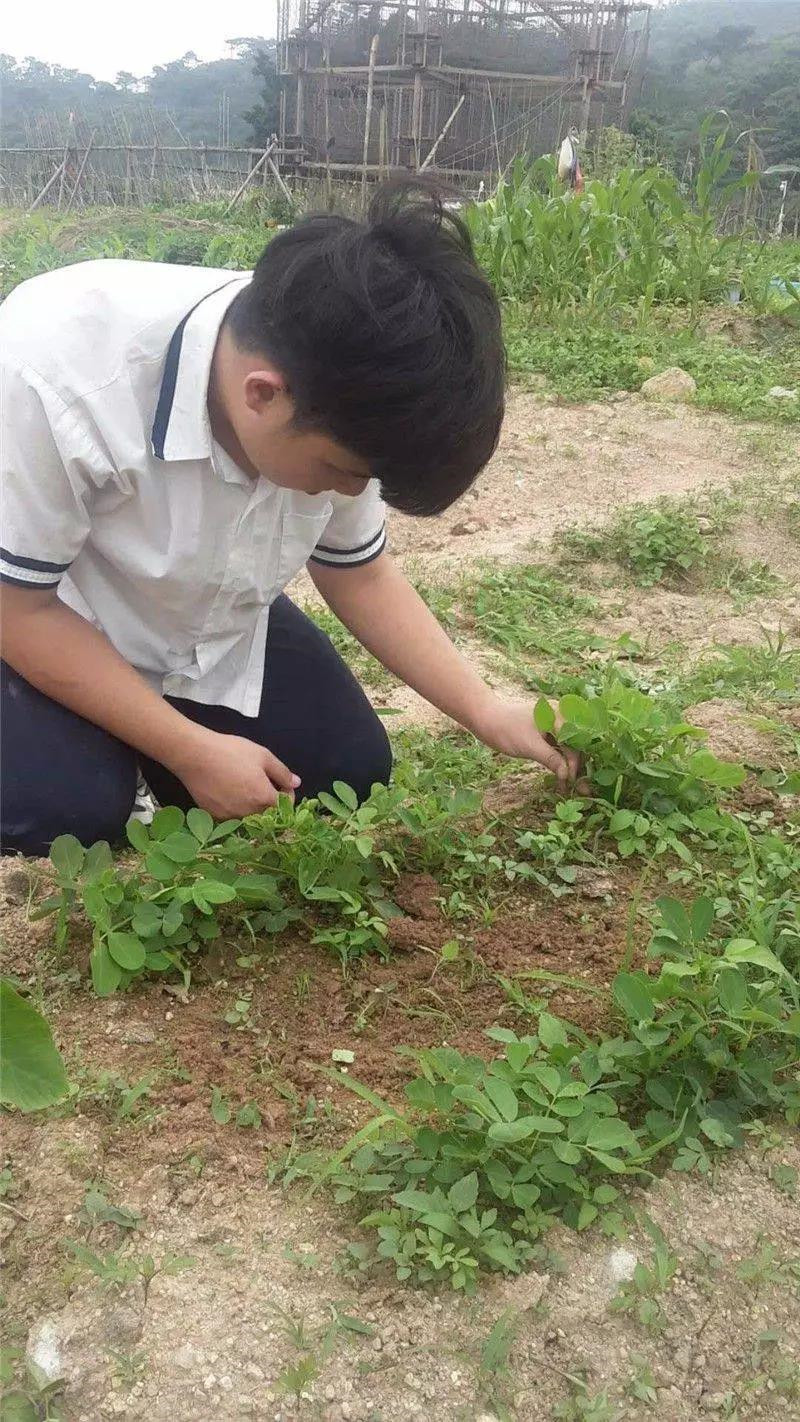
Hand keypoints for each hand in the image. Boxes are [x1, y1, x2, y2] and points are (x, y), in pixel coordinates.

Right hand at [170, 728, 300, 818]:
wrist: (195, 755)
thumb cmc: (231, 752)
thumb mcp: (263, 756)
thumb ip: (282, 772)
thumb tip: (295, 783)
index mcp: (265, 799)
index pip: (286, 806)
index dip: (287, 794)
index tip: (281, 783)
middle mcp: (249, 814)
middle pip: (269, 814)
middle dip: (270, 801)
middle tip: (262, 783)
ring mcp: (231, 817)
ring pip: (250, 817)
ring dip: (253, 806)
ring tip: (244, 786)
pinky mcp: (215, 817)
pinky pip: (232, 817)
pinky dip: (235, 808)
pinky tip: (228, 792)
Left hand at [470, 696, 585, 791]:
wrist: (485, 718)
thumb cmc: (506, 730)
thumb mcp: (530, 746)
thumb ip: (551, 759)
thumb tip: (567, 776)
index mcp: (558, 714)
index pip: (574, 743)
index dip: (574, 763)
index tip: (571, 782)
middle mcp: (560, 715)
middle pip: (575, 744)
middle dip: (577, 765)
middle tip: (581, 788)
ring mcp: (553, 722)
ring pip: (568, 746)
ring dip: (569, 764)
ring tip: (570, 783)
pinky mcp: (546, 729)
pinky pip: (558, 744)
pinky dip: (560, 758)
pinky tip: (561, 773)